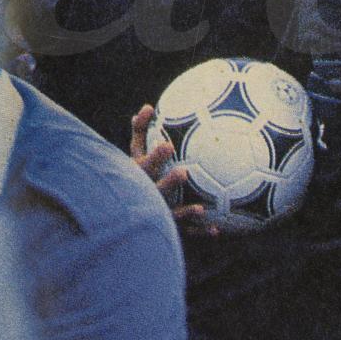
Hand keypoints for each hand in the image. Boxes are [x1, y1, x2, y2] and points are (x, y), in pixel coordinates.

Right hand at [130, 104, 216, 235]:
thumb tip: (146, 107)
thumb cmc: (133, 177)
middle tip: (185, 172)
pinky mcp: (166, 229)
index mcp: (137, 178)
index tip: (169, 145)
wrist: (123, 220)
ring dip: (183, 213)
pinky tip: (217, 231)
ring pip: (168, 216)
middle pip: (154, 193)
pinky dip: (200, 232)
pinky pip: (185, 233)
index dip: (153, 157)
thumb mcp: (134, 155)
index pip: (141, 167)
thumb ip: (140, 132)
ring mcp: (154, 215)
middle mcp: (144, 197)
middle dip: (167, 183)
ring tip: (199, 208)